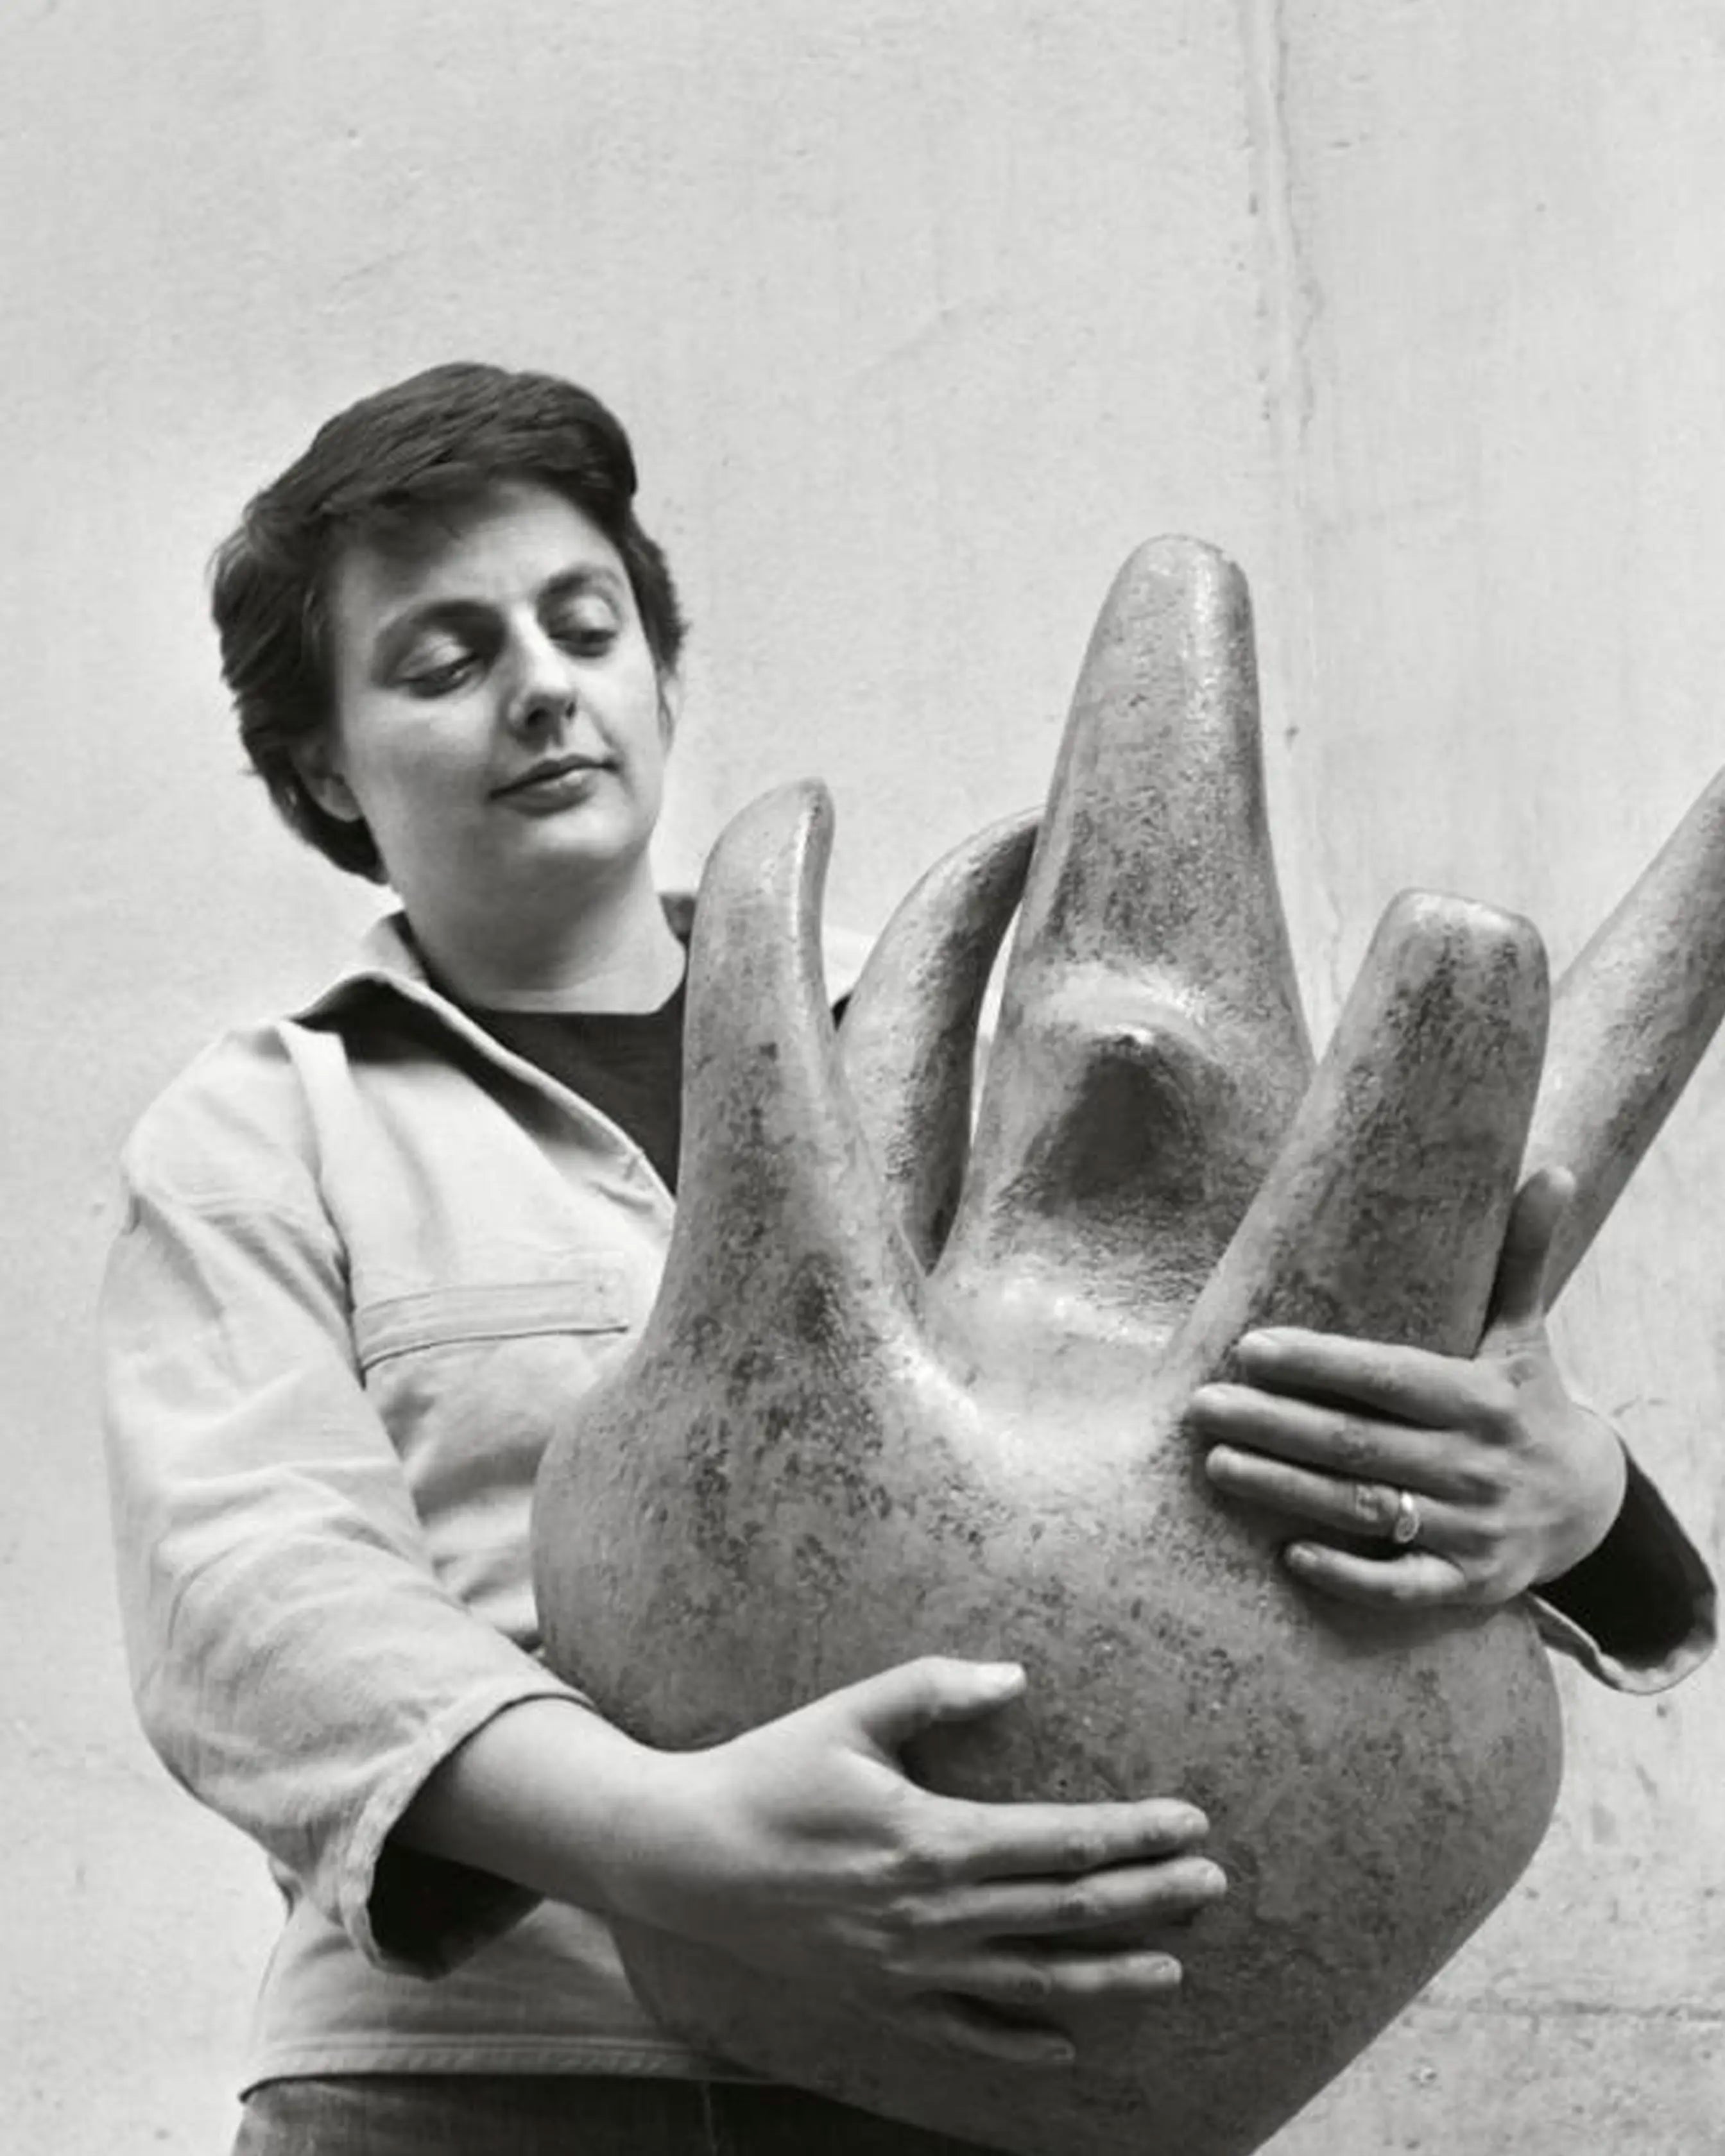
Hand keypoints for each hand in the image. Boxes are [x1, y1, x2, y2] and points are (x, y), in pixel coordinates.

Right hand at [609, 1656, 1225, 2066]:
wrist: (685, 1858)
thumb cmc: (769, 1773)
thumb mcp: (848, 1714)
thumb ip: (934, 1690)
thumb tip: (1016, 1676)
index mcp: (931, 1837)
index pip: (1060, 1838)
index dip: (1133, 1831)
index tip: (1192, 1822)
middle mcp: (932, 1913)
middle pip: (1065, 1910)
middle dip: (1147, 1897)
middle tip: (1213, 1886)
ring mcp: (909, 1968)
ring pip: (1033, 1980)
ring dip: (1109, 1975)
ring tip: (1172, 1970)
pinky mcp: (881, 1999)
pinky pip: (966, 2033)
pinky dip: (1022, 2043)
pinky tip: (1068, 2048)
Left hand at [1189, 1167, 1627, 1610]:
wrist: (1588, 1503)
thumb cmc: (1527, 1401)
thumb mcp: (1524, 1332)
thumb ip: (1522, 1256)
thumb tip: (1552, 1169)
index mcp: (1483, 1398)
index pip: (1387, 1377)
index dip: (1319, 1363)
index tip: (1248, 1347)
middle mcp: (1477, 1464)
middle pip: (1358, 1444)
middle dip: (1275, 1424)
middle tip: (1201, 1405)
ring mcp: (1474, 1530)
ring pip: (1365, 1511)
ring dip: (1286, 1490)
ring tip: (1217, 1465)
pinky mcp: (1469, 1584)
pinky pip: (1403, 1586)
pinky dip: (1349, 1575)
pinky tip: (1290, 1554)